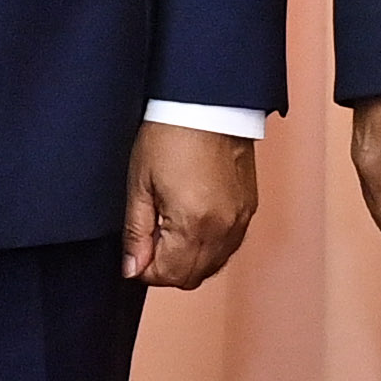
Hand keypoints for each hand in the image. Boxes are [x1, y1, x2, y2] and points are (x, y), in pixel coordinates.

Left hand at [120, 123, 261, 288]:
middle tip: (151, 237)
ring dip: (188, 258)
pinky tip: (193, 221)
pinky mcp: (248, 209)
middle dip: (167, 267)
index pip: (168, 275)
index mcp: (193, 223)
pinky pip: (228, 246)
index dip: (145, 267)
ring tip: (171, 225)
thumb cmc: (170, 135)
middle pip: (192, 277)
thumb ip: (136, 233)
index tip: (137, 247)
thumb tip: (132, 269)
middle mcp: (223, 228)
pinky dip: (208, 245)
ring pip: (212, 266)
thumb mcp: (140, 185)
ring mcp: (240, 220)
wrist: (207, 104)